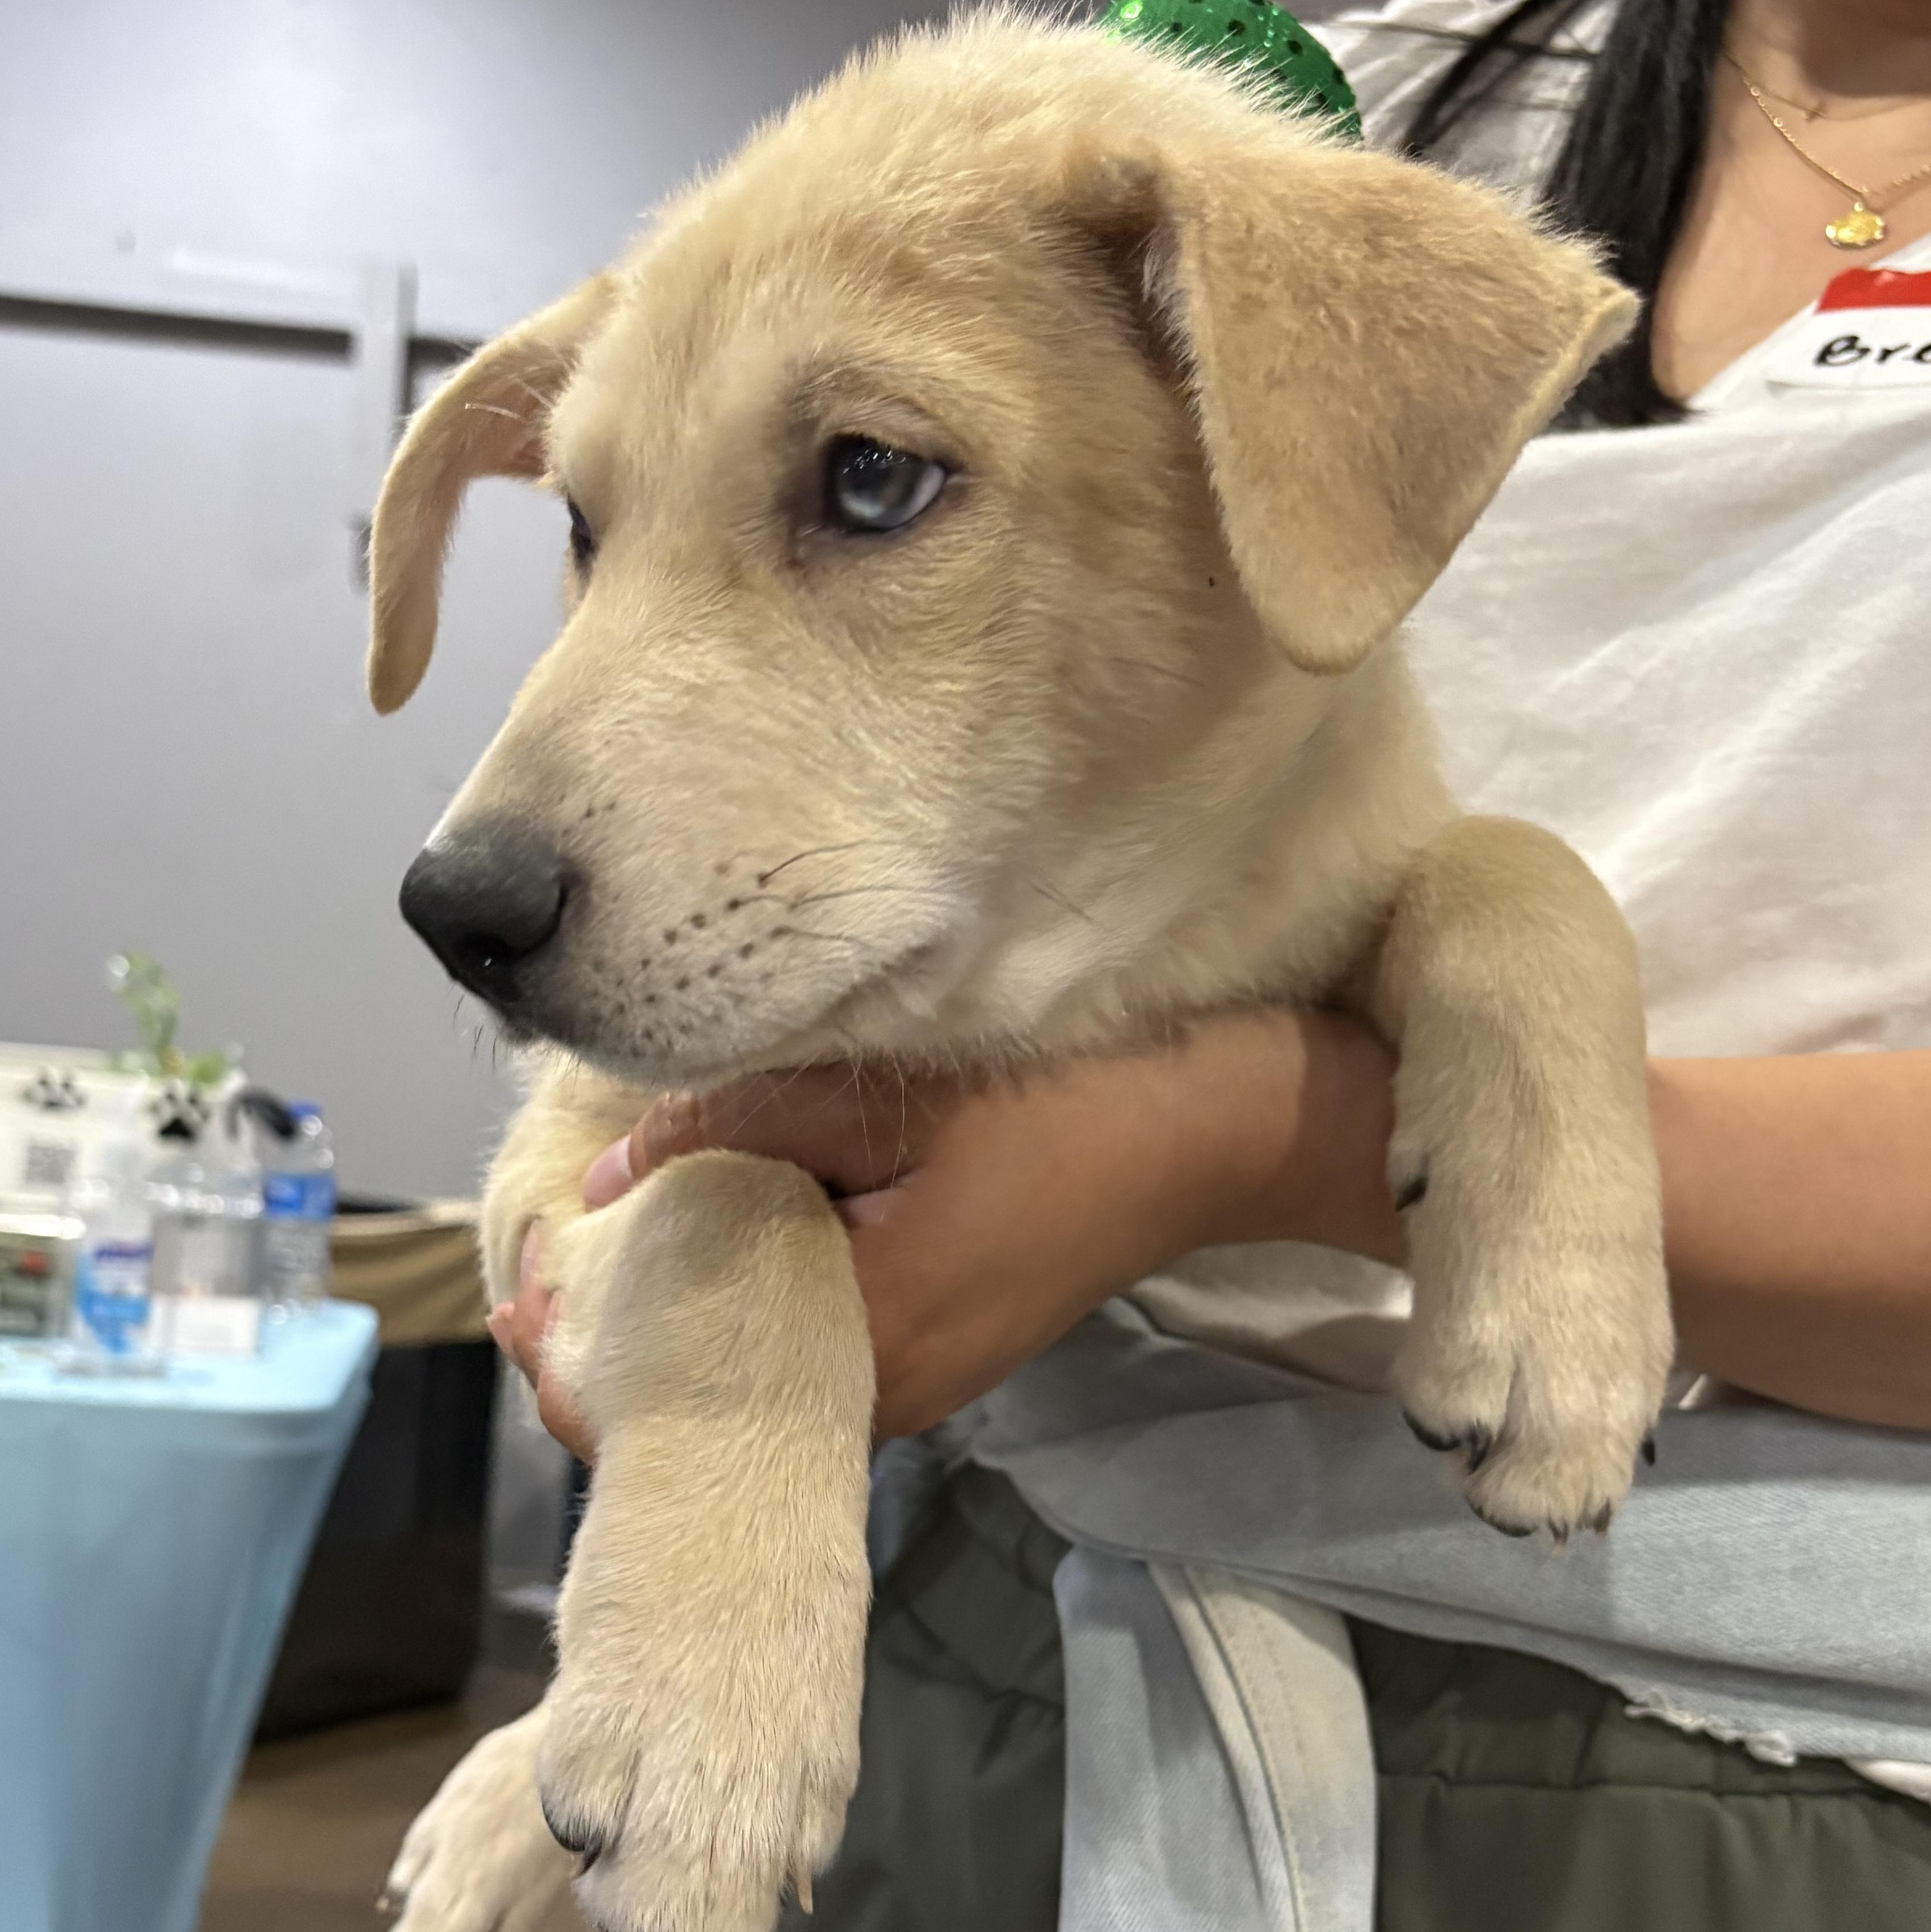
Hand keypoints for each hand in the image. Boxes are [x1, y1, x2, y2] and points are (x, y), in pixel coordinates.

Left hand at [488, 1010, 1402, 1445]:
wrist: (1198, 1140)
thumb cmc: (1050, 1115)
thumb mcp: (882, 1098)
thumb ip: (736, 1127)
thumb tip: (606, 1174)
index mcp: (859, 1343)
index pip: (688, 1403)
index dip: (586, 1374)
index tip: (513, 1318)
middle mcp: (882, 1397)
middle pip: (717, 1409)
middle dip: (621, 1359)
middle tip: (537, 1298)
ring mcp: (921, 1386)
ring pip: (765, 1387)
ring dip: (686, 1340)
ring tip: (602, 1282)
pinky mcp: (944, 1356)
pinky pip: (816, 1361)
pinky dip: (754, 1321)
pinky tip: (717, 1263)